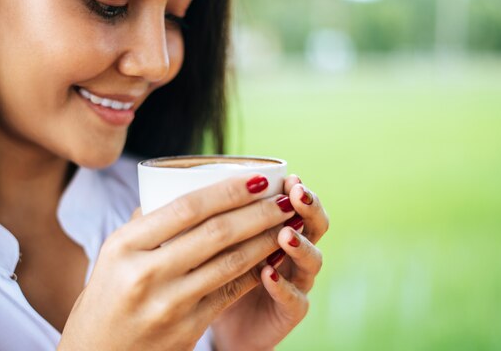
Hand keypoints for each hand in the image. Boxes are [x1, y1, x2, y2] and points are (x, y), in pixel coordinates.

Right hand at [58, 174, 297, 350]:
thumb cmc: (106, 298)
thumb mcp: (112, 254)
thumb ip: (147, 223)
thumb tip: (183, 191)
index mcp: (125, 245)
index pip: (187, 207)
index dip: (229, 190)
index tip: (258, 179)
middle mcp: (147, 273)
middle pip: (216, 232)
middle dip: (259, 213)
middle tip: (284, 200)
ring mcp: (169, 304)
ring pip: (231, 262)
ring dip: (266, 240)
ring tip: (287, 224)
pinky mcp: (187, 329)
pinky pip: (231, 292)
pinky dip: (256, 272)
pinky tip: (272, 257)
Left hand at [211, 175, 328, 350]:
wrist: (223, 324)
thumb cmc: (218, 272)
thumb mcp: (214, 240)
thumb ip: (213, 215)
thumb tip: (185, 181)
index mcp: (279, 228)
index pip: (297, 203)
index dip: (295, 189)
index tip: (288, 176)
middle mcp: (294, 252)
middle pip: (315, 226)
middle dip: (309, 208)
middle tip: (297, 196)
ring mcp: (296, 282)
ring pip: (312, 260)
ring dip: (300, 244)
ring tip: (284, 235)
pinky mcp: (291, 311)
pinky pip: (295, 299)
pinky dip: (283, 286)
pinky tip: (268, 274)